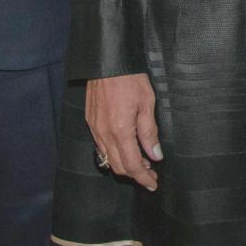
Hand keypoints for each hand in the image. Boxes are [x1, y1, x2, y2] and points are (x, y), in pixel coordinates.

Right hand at [86, 74, 160, 191]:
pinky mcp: (90, 122)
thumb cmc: (130, 79)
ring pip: (108, 158)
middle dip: (135, 174)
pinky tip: (125, 147)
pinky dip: (113, 153)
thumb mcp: (147, 103)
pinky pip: (100, 147)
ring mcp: (94, 128)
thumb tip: (155, 155)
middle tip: (150, 173)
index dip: (143, 178)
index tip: (153, 183)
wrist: (108, 61)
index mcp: (120, 131)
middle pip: (118, 166)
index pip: (132, 165)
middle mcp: (104, 134)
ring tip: (141, 161)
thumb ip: (149, 132)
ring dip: (124, 164)